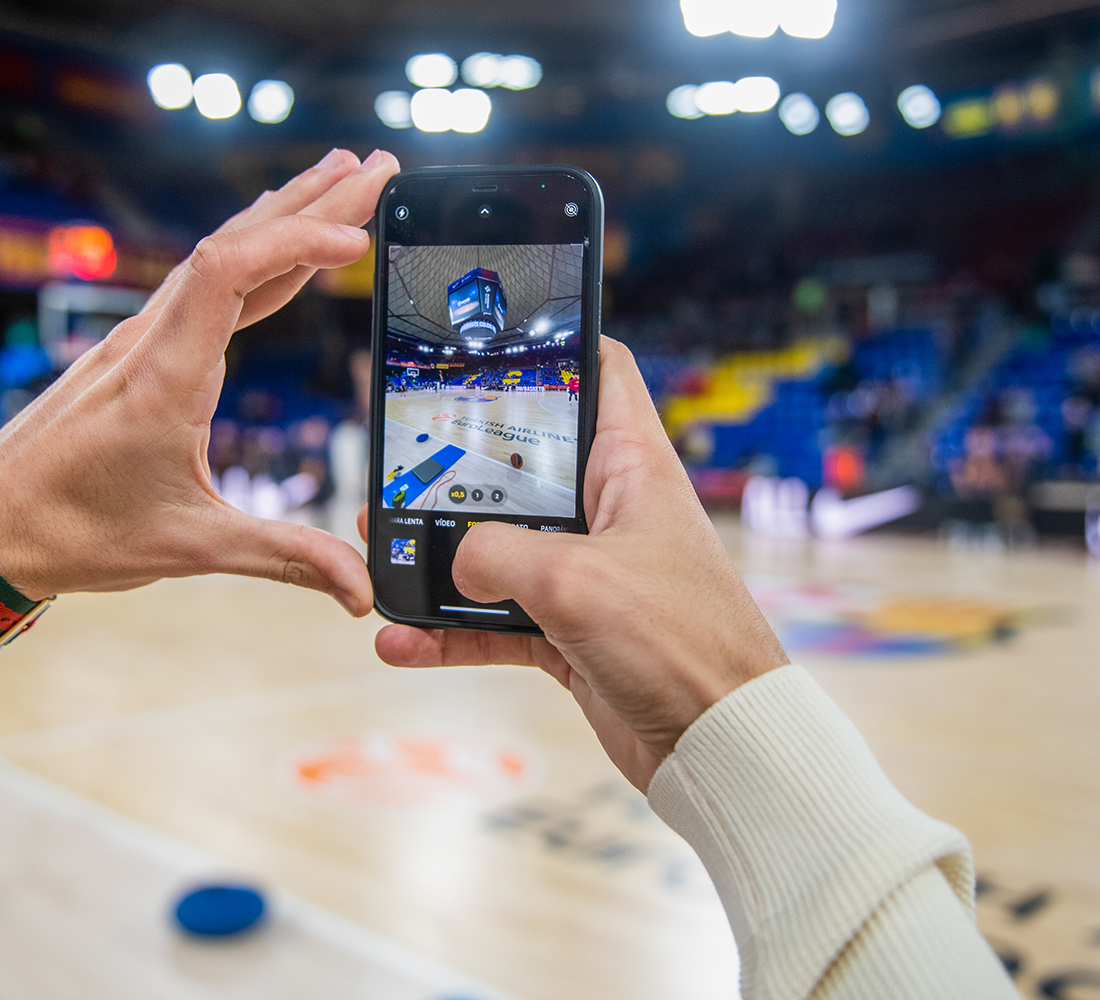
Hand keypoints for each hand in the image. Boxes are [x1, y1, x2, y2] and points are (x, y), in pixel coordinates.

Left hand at [0, 149, 400, 644]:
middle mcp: (149, 343)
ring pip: (218, 258)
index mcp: (163, 378)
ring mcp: (139, 341)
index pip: (230, 273)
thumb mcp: (188, 548)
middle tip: (378, 167)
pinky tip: (277, 248)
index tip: (357, 236)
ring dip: (282, 217)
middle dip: (312, 202)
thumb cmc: (74, 533)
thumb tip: (363, 590)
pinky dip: (253, 259)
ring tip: (341, 179)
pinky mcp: (135, 353)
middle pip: (236, 245)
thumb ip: (284, 557)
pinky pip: (201, 286)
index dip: (296, 242)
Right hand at [367, 337, 788, 791]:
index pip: (599, 371)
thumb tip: (454, 561)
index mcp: (631, 467)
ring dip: (437, 559)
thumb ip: (494, 553)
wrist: (719, 747)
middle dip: (455, 467)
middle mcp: (609, 512)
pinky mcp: (570, 634)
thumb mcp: (571, 580)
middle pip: (520, 465)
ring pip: (496, 550)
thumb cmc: (677, 644)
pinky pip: (493, 622)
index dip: (551, 343)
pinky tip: (403, 643)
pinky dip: (449, 633)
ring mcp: (588, 574)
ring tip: (379, 554)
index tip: (492, 337)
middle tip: (398, 462)